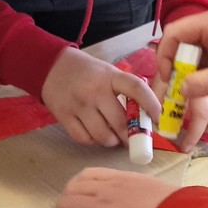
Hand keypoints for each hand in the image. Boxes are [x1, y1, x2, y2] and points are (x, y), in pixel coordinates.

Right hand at [41, 48, 161, 146]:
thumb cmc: (86, 72)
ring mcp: (78, 105)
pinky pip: (84, 138)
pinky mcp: (64, 116)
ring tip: (113, 137)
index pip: (136, 89)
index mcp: (110, 76)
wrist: (51, 66)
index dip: (150, 105)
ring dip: (112, 141)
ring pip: (103, 136)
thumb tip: (144, 117)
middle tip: (133, 139)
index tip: (157, 118)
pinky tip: (95, 135)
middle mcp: (95, 90)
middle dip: (131, 135)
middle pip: (120, 122)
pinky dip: (93, 141)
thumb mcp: (107, 72)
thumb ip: (124, 90)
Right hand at [155, 8, 207, 99]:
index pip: (176, 32)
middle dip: (175, 70)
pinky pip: (206, 65)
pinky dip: (201, 79)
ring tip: (184, 99)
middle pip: (182, 47)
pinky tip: (199, 95)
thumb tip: (181, 90)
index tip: (167, 79)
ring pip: (192, 58)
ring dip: (188, 77)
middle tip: (172, 94)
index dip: (166, 55)